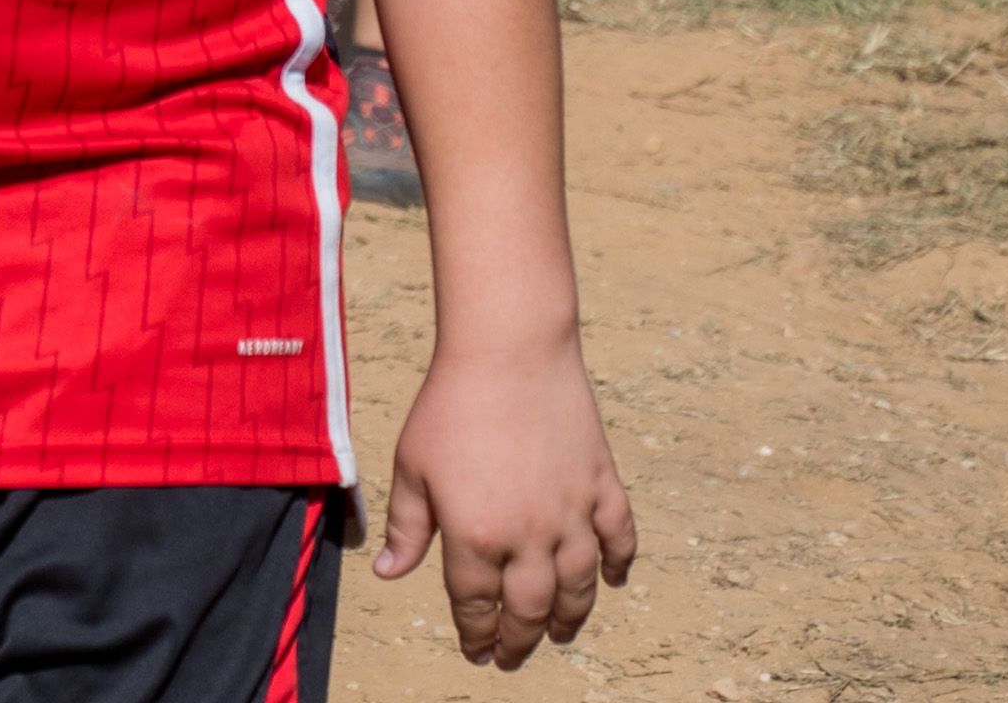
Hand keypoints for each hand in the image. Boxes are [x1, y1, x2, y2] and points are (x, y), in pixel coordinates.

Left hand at [377, 335, 637, 666]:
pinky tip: (612, 581)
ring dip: (568, 619)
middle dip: (518, 642)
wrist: (509, 349)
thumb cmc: (450, 404)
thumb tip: (388, 574)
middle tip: (511, 658)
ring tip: (558, 634)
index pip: (476, 605)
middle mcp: (530, 536)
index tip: (475, 652)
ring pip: (578, 588)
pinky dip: (618, 566)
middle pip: (528, 610)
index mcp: (476, 536)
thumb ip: (406, 527)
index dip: (476, 634)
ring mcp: (573, 514)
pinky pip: (619, 540)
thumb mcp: (412, 466)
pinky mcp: (603, 486)